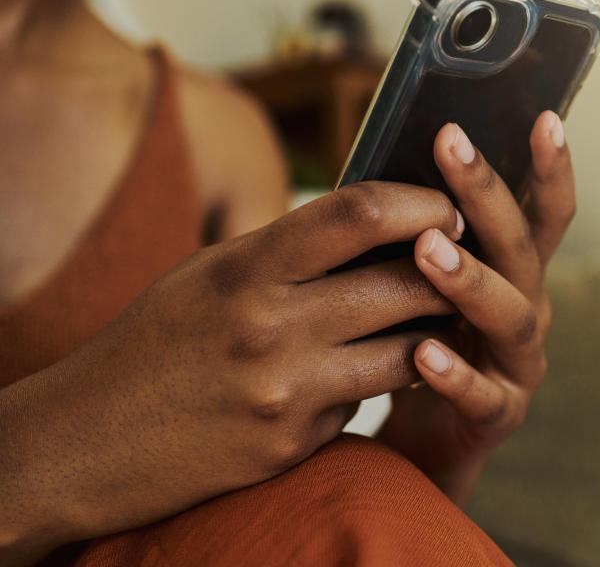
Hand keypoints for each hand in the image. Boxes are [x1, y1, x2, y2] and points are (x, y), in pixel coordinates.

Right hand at [0, 182, 463, 561]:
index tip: (448, 205)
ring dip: (434, 332)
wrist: (88, 439)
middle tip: (466, 262)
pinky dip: (378, 381)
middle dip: (451, 271)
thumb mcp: (211, 273)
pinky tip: (367, 370)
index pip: (358, 213)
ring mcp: (285, 390)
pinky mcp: (292, 442)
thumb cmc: (157, 340)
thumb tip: (376, 223)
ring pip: (405, 351)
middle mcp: (269, 325)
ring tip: (441, 315)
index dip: (420, 202)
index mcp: (247, 266)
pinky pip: (365, 401)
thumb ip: (289, 249)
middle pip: (403, 284)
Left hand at [376, 111, 574, 504]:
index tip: (543, 117)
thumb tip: (383, 162)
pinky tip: (421, 354)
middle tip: (451, 144)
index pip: (542, 212)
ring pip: (511, 316)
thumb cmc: (420, 336)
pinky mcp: (498, 414)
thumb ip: (424, 235)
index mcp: (515, 271)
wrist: (426, 434)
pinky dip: (454, 374)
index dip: (550, 168)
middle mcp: (529, 308)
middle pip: (521, 248)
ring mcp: (519, 363)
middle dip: (488, 194)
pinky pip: (482, 395)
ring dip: (471, 279)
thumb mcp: (427, 281)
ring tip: (427, 250)